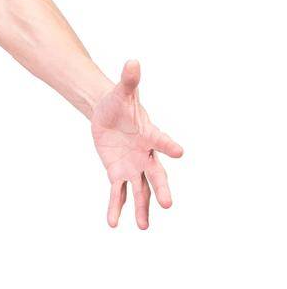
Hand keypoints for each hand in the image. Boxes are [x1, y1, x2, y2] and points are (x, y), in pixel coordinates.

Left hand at [91, 60, 182, 228]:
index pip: (161, 141)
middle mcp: (145, 154)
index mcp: (149, 134)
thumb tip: (132, 61)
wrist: (108, 113)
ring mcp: (132, 166)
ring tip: (143, 227)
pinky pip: (118, 192)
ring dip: (141, 208)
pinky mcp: (117, 172)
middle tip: (168, 204)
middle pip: (155, 174)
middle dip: (160, 189)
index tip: (180, 152)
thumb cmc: (119, 102)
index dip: (169, 145)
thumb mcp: (121, 91)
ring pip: (139, 190)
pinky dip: (115, 207)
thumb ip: (128, 80)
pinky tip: (112, 223)